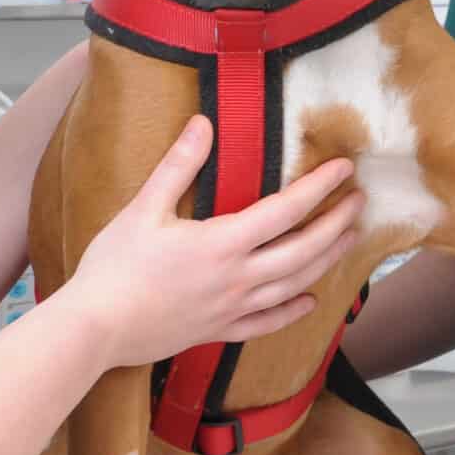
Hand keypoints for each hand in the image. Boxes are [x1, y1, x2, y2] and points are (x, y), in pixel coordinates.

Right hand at [65, 117, 361, 368]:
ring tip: (347, 241)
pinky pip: (267, 324)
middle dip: (335, 223)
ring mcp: (232, 309)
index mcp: (223, 242)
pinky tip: (311, 303)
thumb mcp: (143, 208)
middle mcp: (238, 278)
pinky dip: (294, 312)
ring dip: (326, 262)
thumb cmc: (114, 267)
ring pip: (294, 286)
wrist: (96, 328)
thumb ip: (178, 165)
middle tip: (358, 202)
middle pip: (303, 250)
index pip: (286, 210)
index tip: (344, 168)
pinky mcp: (218, 331)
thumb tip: (202, 124)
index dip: (319, 187)